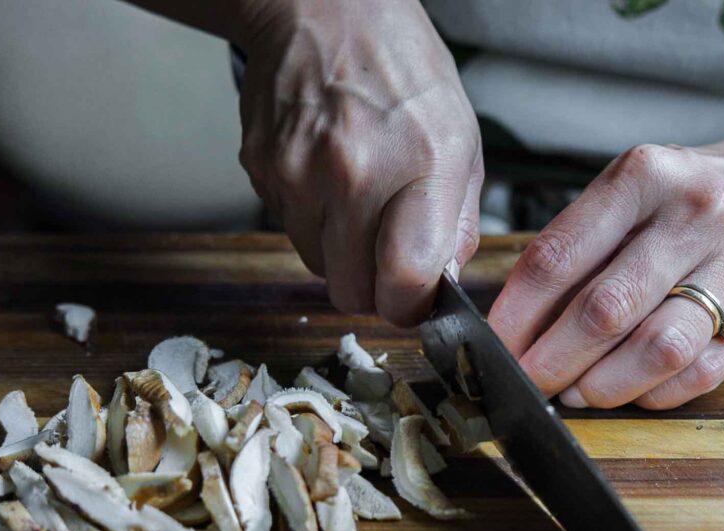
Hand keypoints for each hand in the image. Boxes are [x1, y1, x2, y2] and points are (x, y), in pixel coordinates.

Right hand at [235, 0, 482, 324]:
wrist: (322, 8)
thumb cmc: (400, 70)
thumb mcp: (461, 138)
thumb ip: (458, 221)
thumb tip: (442, 282)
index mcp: (421, 162)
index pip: (405, 283)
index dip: (410, 307)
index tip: (414, 298)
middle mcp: (354, 172)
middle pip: (350, 294)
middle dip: (371, 287)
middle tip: (384, 254)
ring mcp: (298, 173)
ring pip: (318, 267)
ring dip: (339, 250)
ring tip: (355, 195)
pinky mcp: (262, 171)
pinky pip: (289, 229)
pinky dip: (311, 218)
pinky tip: (325, 172)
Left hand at [488, 105, 723, 409]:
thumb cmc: (684, 199)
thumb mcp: (626, 193)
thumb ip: (573, 248)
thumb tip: (513, 325)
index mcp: (643, 178)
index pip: (558, 257)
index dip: (517, 315)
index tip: (494, 347)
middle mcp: (695, 215)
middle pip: (605, 310)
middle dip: (552, 360)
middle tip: (528, 382)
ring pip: (657, 348)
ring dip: (603, 386)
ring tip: (574, 393)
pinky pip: (700, 372)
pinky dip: (653, 393)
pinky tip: (627, 390)